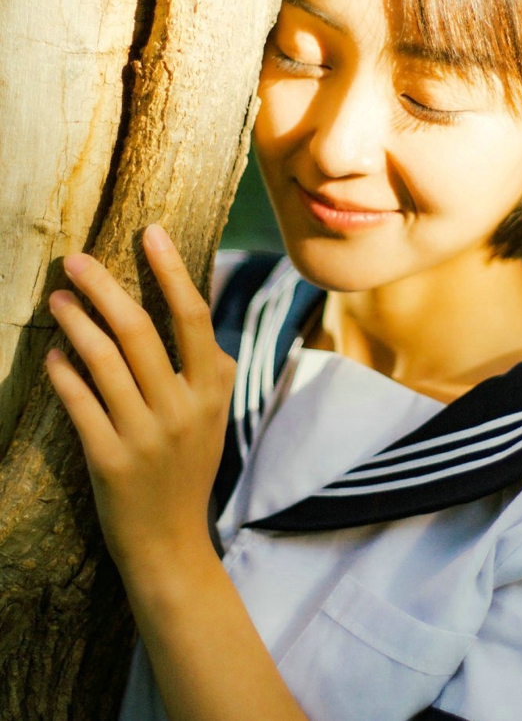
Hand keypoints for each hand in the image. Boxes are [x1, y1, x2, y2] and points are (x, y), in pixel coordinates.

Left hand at [46, 225, 236, 579]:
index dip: (171, 270)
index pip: (192, 316)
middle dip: (104, 288)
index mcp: (211, 389)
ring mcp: (147, 434)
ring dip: (75, 324)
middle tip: (75, 259)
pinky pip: (80, 403)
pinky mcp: (111, 459)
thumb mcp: (214, 414)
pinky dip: (64, 373)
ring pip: (104, 362)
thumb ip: (210, 365)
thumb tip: (197, 305)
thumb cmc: (188, 466)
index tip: (150, 232)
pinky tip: (52, 354)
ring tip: (56, 299)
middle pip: (139, 330)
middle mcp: (182, 407)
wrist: (171, 544)